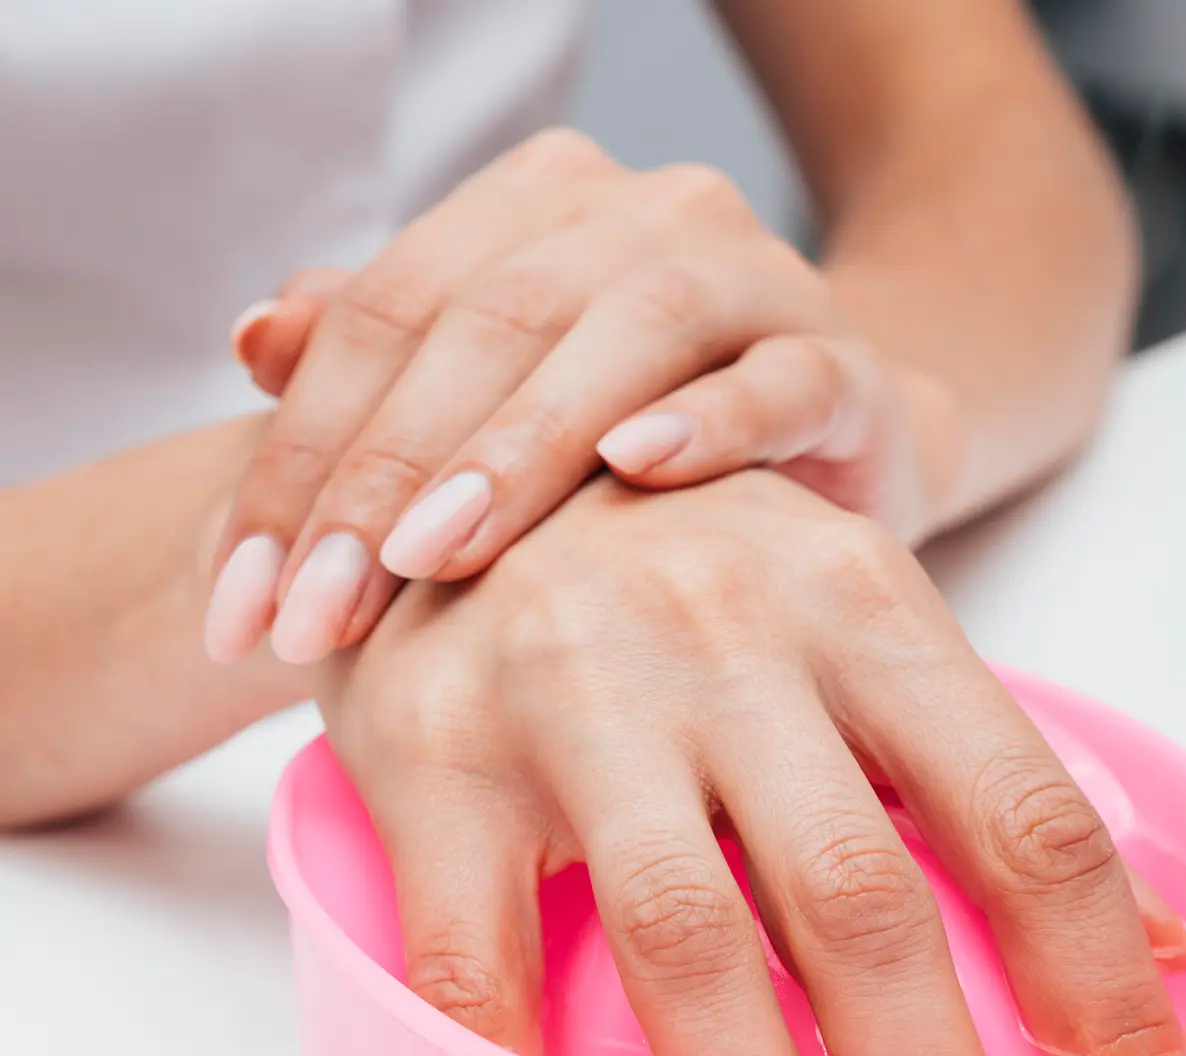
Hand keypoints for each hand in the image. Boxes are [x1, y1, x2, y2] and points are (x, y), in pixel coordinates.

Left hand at [205, 129, 950, 666]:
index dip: (298, 456)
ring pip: (624, 333)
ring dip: (521, 448)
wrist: (839, 439)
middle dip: (385, 475)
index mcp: (535, 210)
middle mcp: (641, 216)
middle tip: (315, 613)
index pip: (385, 313)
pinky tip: (639, 468)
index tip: (241, 604)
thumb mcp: (503, 408)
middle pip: (487, 320)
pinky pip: (777, 378)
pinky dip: (710, 419)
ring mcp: (753, 277)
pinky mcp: (842, 363)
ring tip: (433, 554)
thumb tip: (256, 338)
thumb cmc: (645, 438)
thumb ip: (390, 365)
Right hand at [315, 470, 1185, 1055]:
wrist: (464, 456)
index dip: (1097, 976)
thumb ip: (987, 775)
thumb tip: (1181, 958)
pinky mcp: (433, 748)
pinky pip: (475, 946)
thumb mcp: (854, 620)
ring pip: (682, 932)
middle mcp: (726, 631)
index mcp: (863, 597)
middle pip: (860, 895)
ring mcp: (571, 686)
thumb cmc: (689, 569)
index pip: (1023, 812)